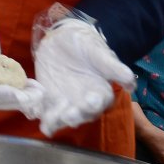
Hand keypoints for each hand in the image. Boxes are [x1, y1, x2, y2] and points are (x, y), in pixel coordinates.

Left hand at [34, 18, 133, 137]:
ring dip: (54, 120)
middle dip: (74, 116)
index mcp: (99, 94)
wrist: (63, 38)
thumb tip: (131, 82)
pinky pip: (42, 107)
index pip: (99, 103)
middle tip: (69, 116)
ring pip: (60, 116)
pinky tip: (32, 112)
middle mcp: (82, 102)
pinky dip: (37, 111)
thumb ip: (113, 68)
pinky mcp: (46, 96)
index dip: (95, 103)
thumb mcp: (99, 53)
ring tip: (48, 125)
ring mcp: (64, 101)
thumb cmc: (86, 46)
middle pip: (80, 114)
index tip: (92, 100)